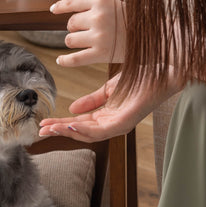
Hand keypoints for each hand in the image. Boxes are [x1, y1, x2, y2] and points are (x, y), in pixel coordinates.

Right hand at [38, 73, 174, 142]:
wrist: (163, 72)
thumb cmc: (141, 79)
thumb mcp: (109, 89)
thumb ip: (92, 100)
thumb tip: (72, 107)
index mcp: (107, 117)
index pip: (80, 124)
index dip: (61, 124)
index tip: (44, 123)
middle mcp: (112, 124)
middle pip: (81, 132)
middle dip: (60, 131)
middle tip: (42, 130)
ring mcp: (120, 125)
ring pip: (89, 134)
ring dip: (69, 131)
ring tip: (52, 128)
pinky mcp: (127, 122)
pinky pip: (103, 130)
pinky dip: (86, 129)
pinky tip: (71, 123)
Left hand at [50, 0, 125, 66]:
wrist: (151, 36)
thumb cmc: (129, 20)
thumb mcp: (112, 4)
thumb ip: (91, 5)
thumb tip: (59, 8)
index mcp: (101, 1)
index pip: (72, 2)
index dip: (60, 7)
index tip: (53, 10)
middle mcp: (98, 17)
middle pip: (70, 23)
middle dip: (75, 27)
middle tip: (90, 30)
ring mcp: (99, 36)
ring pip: (70, 40)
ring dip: (75, 42)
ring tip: (87, 42)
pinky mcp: (101, 54)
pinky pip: (74, 59)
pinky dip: (65, 60)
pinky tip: (61, 60)